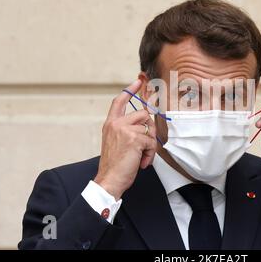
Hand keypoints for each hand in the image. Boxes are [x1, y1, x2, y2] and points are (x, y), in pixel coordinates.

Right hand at [94, 79, 156, 199]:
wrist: (109, 180)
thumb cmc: (114, 165)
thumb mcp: (116, 142)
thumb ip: (126, 131)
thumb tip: (145, 125)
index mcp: (110, 124)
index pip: (120, 101)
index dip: (130, 90)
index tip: (137, 81)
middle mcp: (116, 124)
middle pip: (143, 113)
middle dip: (150, 128)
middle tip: (147, 144)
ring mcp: (125, 130)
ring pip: (149, 128)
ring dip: (149, 145)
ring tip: (141, 156)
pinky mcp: (134, 139)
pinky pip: (151, 142)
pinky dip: (150, 154)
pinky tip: (141, 162)